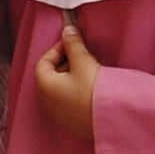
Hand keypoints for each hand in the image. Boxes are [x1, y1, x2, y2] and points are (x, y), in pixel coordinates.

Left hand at [33, 11, 99, 141]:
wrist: (111, 121)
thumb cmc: (94, 92)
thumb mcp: (83, 62)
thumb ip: (73, 44)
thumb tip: (68, 30)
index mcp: (44, 86)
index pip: (43, 62)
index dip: (57, 49)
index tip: (72, 43)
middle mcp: (46, 102)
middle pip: (51, 75)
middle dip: (66, 62)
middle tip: (82, 55)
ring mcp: (58, 114)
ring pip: (60, 88)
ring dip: (72, 76)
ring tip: (90, 70)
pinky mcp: (71, 122)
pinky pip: (68, 101)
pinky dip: (76, 90)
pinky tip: (92, 87)